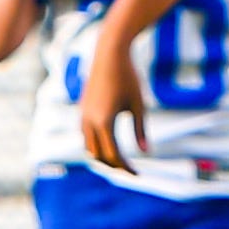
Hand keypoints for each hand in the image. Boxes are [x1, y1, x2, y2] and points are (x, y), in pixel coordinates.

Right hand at [77, 33, 145, 171]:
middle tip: (130, 170)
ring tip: (120, 160)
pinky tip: (110, 144)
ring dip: (103, 156)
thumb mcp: (139, 106)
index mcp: (104, 123)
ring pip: (89, 147)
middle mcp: (89, 122)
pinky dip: (96, 145)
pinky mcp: (82, 110)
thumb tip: (146, 152)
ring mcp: (83, 116)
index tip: (138, 174)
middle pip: (99, 155)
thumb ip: (140, 130)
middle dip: (114, 165)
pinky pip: (85, 135)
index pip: (113, 155)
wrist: (109, 54)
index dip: (126, 167)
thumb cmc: (128, 78)